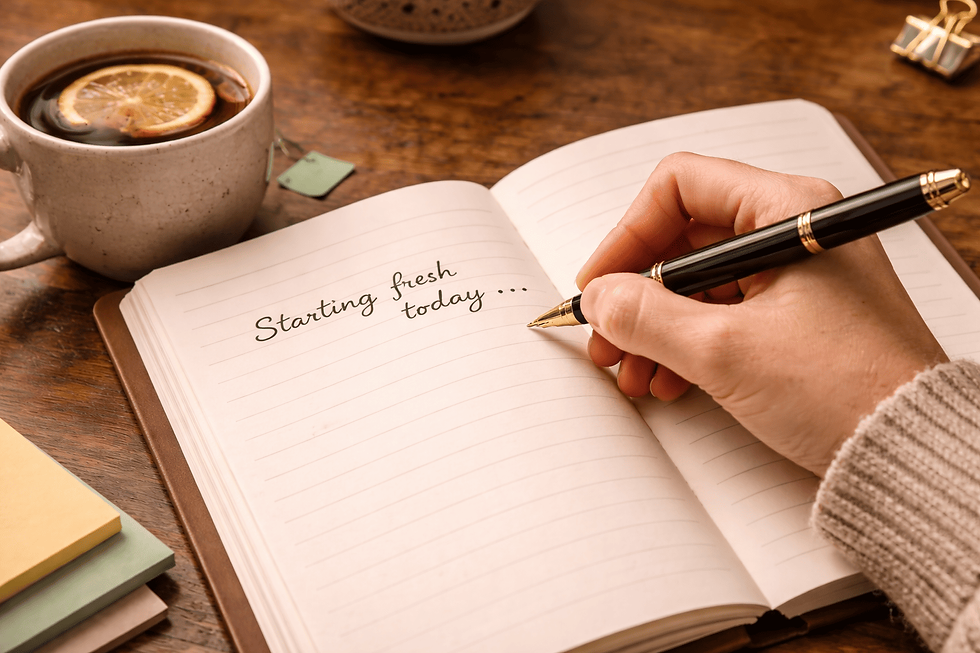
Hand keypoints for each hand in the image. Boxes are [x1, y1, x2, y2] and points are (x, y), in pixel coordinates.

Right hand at [576, 153, 947, 474]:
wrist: (908, 449)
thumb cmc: (842, 389)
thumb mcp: (724, 352)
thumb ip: (646, 317)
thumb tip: (598, 298)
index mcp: (787, 211)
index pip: (680, 188)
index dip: (628, 234)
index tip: (600, 284)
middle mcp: (791, 231)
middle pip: (684, 239)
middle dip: (635, 293)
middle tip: (605, 337)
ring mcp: (795, 273)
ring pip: (698, 281)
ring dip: (654, 325)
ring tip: (630, 371)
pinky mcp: (796, 313)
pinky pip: (722, 312)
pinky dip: (686, 342)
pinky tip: (666, 381)